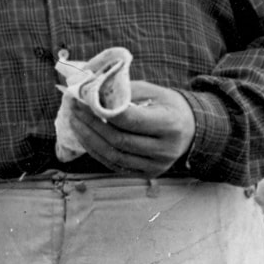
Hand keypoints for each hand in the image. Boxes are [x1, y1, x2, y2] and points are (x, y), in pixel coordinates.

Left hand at [67, 80, 195, 176]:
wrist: (190, 129)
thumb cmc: (167, 105)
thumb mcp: (152, 91)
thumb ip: (124, 91)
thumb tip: (91, 90)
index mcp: (169, 124)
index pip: (129, 119)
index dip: (102, 110)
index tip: (83, 99)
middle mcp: (165, 149)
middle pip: (119, 140)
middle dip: (90, 124)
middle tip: (73, 109)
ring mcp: (157, 165)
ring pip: (114, 156)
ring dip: (88, 139)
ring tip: (74, 122)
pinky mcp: (148, 173)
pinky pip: (115, 165)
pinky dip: (96, 151)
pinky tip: (84, 137)